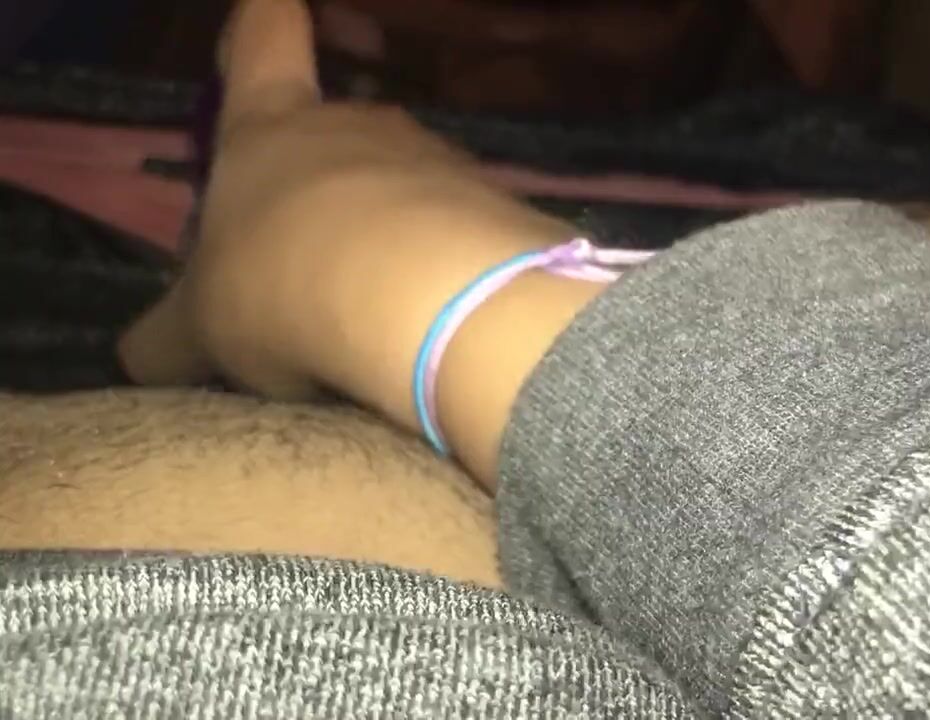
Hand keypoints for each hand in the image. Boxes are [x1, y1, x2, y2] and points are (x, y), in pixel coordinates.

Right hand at [119, 0, 585, 486]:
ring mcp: (434, 160)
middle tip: (305, 258)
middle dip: (324, 183)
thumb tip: (142, 356)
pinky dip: (442, 270)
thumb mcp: (202, 327)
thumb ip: (172, 338)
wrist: (422, 303)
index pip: (267, 36)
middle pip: (338, 128)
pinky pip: (459, 231)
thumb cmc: (282, 287)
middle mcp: (357, 126)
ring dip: (387, 235)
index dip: (263, 23)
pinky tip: (430, 324)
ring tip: (371, 312)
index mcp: (269, 128)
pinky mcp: (493, 207)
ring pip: (403, 184)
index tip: (271, 15)